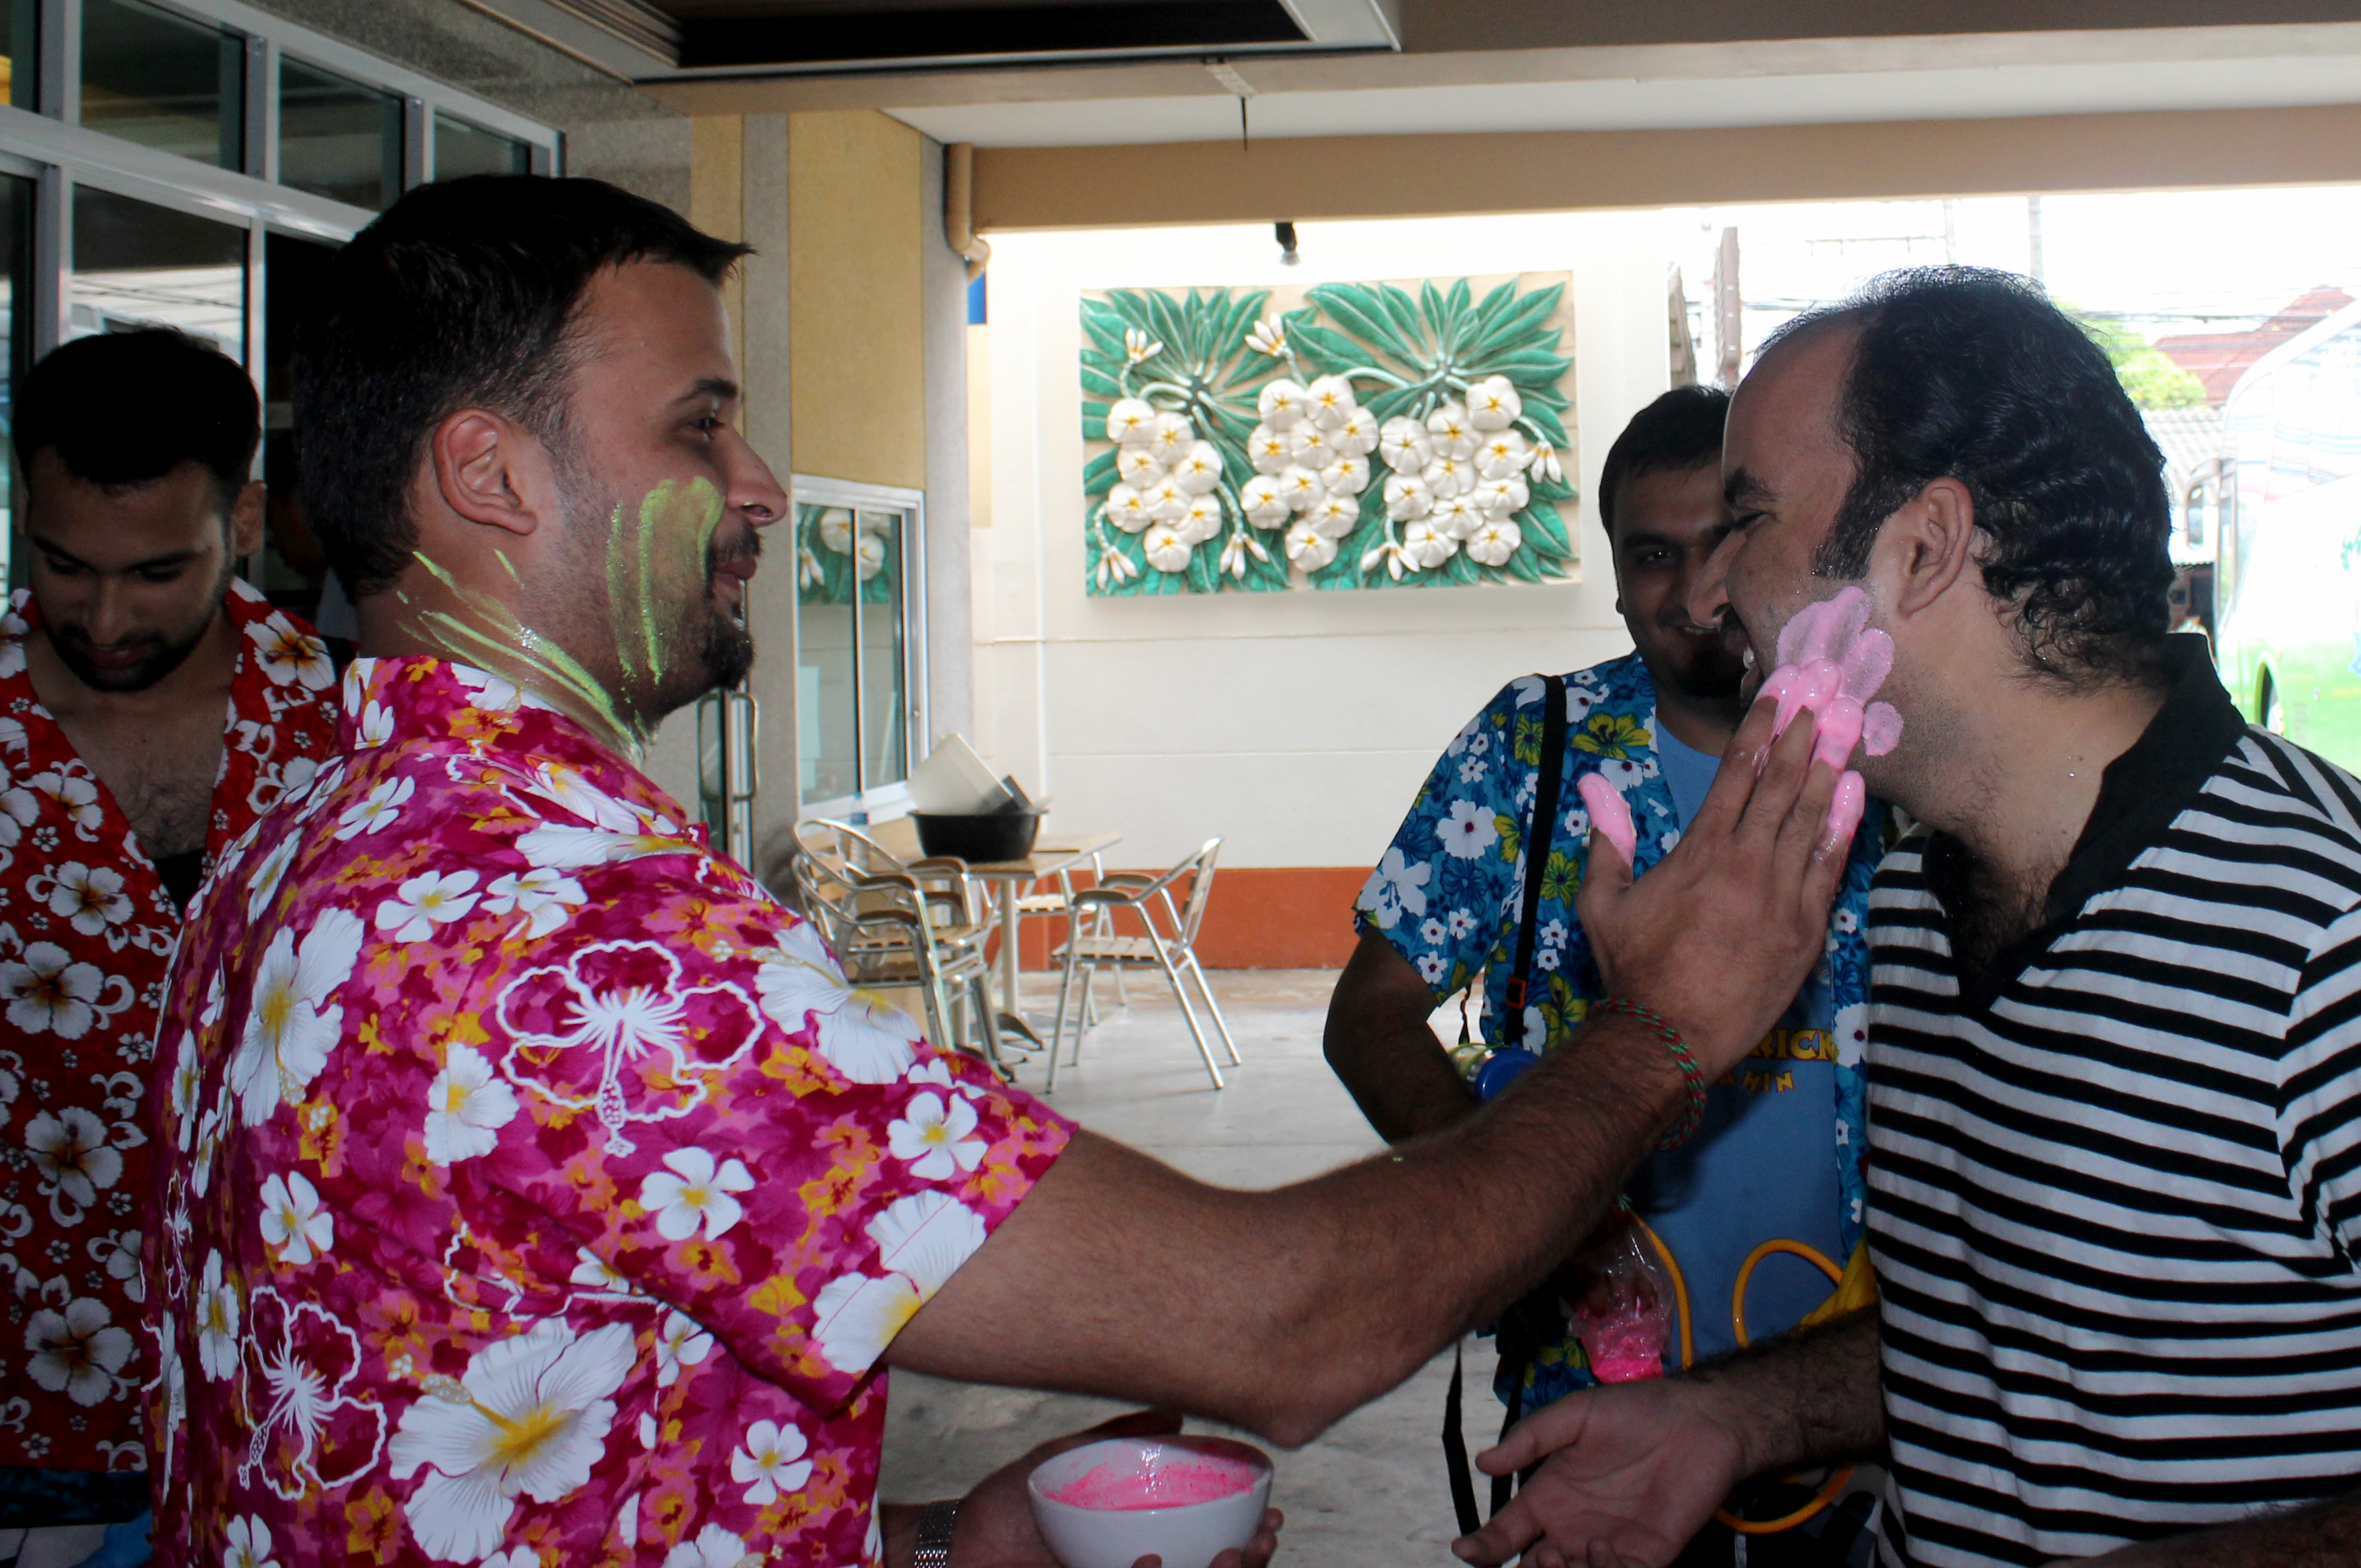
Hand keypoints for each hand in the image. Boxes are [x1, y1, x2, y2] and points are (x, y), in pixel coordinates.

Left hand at [952, 1409, 1284, 1567]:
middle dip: (1248, 1563)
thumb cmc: (1013, 1501)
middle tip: (1260, 1543)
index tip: (1273, 1519)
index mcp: (1145, 1536)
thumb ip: (1120, 1435)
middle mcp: (1141, 1562)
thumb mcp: (1069, 1456)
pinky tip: (1153, 1563)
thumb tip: (1179, 1412)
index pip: (1212, 1544)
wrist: (958, 1541)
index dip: (1251, 1539)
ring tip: (1228, 1559)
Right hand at [1451, 1379, 1744, 1567]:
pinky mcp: (1648, 1556)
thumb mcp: (1575, 1416)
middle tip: (1536, 1558)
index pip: (1506, 1533)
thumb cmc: (1634, 1413)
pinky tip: (1602, 1551)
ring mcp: (1608, 1547)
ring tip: (1562, 1558)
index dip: (1483, 1547)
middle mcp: (1572, 1529)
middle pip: (1533, 1567)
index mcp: (1548, 1498)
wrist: (1698, 1421)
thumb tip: (1483, 1462)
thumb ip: (1531, 1438)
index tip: (1466, 1551)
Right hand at [1576, 686, 1853, 1074]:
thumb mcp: (1602, 900)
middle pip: (1783, 784)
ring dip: (1831, 768)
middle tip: (1826, 693)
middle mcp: (1745, 862)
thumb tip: (1594, 784)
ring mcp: (1781, 895)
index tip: (1781, 694)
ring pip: (1813, 818)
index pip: (1738, 773)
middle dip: (1805, 734)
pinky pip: (1830, 867)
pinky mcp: (1806, 928)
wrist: (1670, 1033)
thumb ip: (1608, 838)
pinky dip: (1844, 827)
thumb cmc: (1632, 967)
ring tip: (1848, 727)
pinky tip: (1855, 794)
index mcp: (1700, 850)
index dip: (1761, 728)